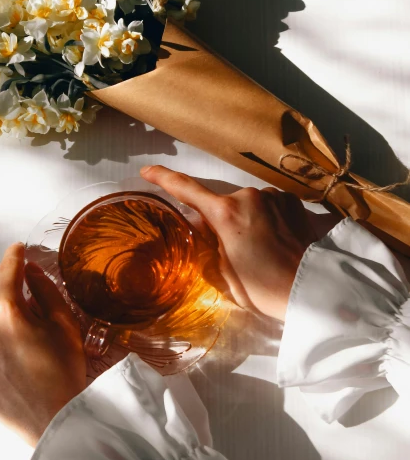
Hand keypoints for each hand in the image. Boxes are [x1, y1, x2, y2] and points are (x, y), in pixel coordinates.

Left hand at [0, 243, 86, 446]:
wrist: (53, 420)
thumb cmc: (65, 373)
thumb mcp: (65, 325)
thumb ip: (46, 291)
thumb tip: (32, 271)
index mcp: (7, 312)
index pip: (8, 270)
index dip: (14, 255)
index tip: (17, 249)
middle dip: (3, 290)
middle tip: (25, 305)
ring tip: (24, 346)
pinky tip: (14, 364)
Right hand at [140, 166, 317, 321]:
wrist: (311, 289)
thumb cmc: (263, 287)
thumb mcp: (223, 274)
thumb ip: (208, 247)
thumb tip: (204, 232)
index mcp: (225, 213)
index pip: (186, 189)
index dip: (164, 178)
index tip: (148, 171)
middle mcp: (248, 196)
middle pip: (222, 205)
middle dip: (221, 223)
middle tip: (234, 253)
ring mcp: (274, 196)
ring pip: (247, 206)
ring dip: (246, 222)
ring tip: (261, 252)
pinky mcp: (293, 201)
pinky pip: (269, 207)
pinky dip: (266, 221)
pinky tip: (277, 243)